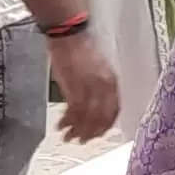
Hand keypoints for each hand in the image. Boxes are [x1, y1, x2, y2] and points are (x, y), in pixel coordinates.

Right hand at [48, 28, 123, 142]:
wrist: (68, 34)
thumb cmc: (81, 48)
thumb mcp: (98, 69)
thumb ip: (99, 88)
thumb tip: (94, 106)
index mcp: (112, 81)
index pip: (113, 111)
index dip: (105, 126)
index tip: (98, 134)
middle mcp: (103, 86)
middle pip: (100, 118)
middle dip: (91, 133)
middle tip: (82, 141)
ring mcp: (88, 87)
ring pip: (85, 118)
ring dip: (76, 130)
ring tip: (68, 138)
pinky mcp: (73, 87)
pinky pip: (72, 111)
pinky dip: (67, 122)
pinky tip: (61, 126)